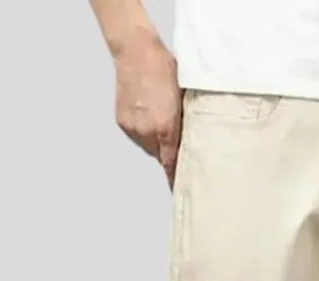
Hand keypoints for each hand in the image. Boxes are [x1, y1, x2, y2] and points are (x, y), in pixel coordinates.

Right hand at [113, 34, 181, 186]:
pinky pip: (138, 136)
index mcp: (166, 128)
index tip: (182, 191)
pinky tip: (149, 113)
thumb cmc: (164, 68)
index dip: (177, 178)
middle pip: (161, 156)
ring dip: (156, 140)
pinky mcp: (123, 122)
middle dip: (169, 152)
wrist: (136, 50)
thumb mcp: (184, 98)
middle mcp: (147, 132)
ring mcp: (133, 128)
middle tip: (176, 140)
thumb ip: (187, 124)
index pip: (172, 164)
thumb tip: (194, 142)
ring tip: (160, 118)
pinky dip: (145, 130)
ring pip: (149, 146)